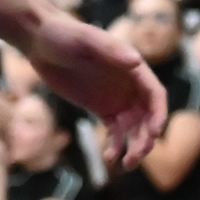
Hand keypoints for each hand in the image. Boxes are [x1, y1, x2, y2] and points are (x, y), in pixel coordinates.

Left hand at [25, 15, 167, 167]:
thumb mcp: (87, 39)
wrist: (41, 40)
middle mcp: (130, 85)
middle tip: (135, 157)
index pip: (155, 95)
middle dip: (146, 138)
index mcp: (133, 69)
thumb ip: (111, 50)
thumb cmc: (65, 34)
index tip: (154, 134)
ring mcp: (117, 98)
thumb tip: (136, 62)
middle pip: (148, 117)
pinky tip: (109, 158)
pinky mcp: (101, 108)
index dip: (158, 115)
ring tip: (126, 164)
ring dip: (134, 147)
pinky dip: (116, 146)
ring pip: (134, 128)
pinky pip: (116, 132)